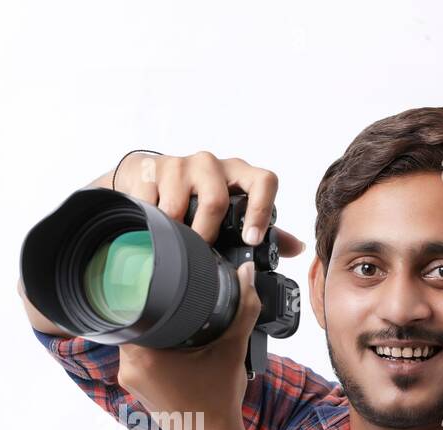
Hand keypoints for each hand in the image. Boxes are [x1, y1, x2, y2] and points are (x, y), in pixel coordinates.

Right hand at [111, 150, 304, 253]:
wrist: (147, 177)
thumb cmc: (196, 197)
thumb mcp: (229, 209)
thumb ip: (263, 230)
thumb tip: (295, 247)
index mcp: (237, 173)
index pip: (263, 181)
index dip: (261, 210)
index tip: (251, 239)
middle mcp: (210, 164)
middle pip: (215, 201)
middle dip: (206, 234)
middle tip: (200, 252)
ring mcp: (179, 165)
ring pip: (179, 207)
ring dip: (175, 232)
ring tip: (172, 243)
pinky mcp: (149, 170)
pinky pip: (151, 206)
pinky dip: (151, 224)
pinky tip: (150, 229)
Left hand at [116, 260, 262, 429]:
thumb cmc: (217, 402)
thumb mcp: (232, 350)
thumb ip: (243, 308)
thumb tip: (246, 275)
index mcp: (143, 354)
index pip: (129, 306)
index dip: (145, 290)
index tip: (162, 283)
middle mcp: (128, 366)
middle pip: (132, 321)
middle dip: (154, 311)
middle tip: (178, 303)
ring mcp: (129, 379)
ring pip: (135, 339)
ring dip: (153, 330)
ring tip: (178, 324)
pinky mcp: (137, 387)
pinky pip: (139, 356)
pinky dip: (155, 348)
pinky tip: (176, 347)